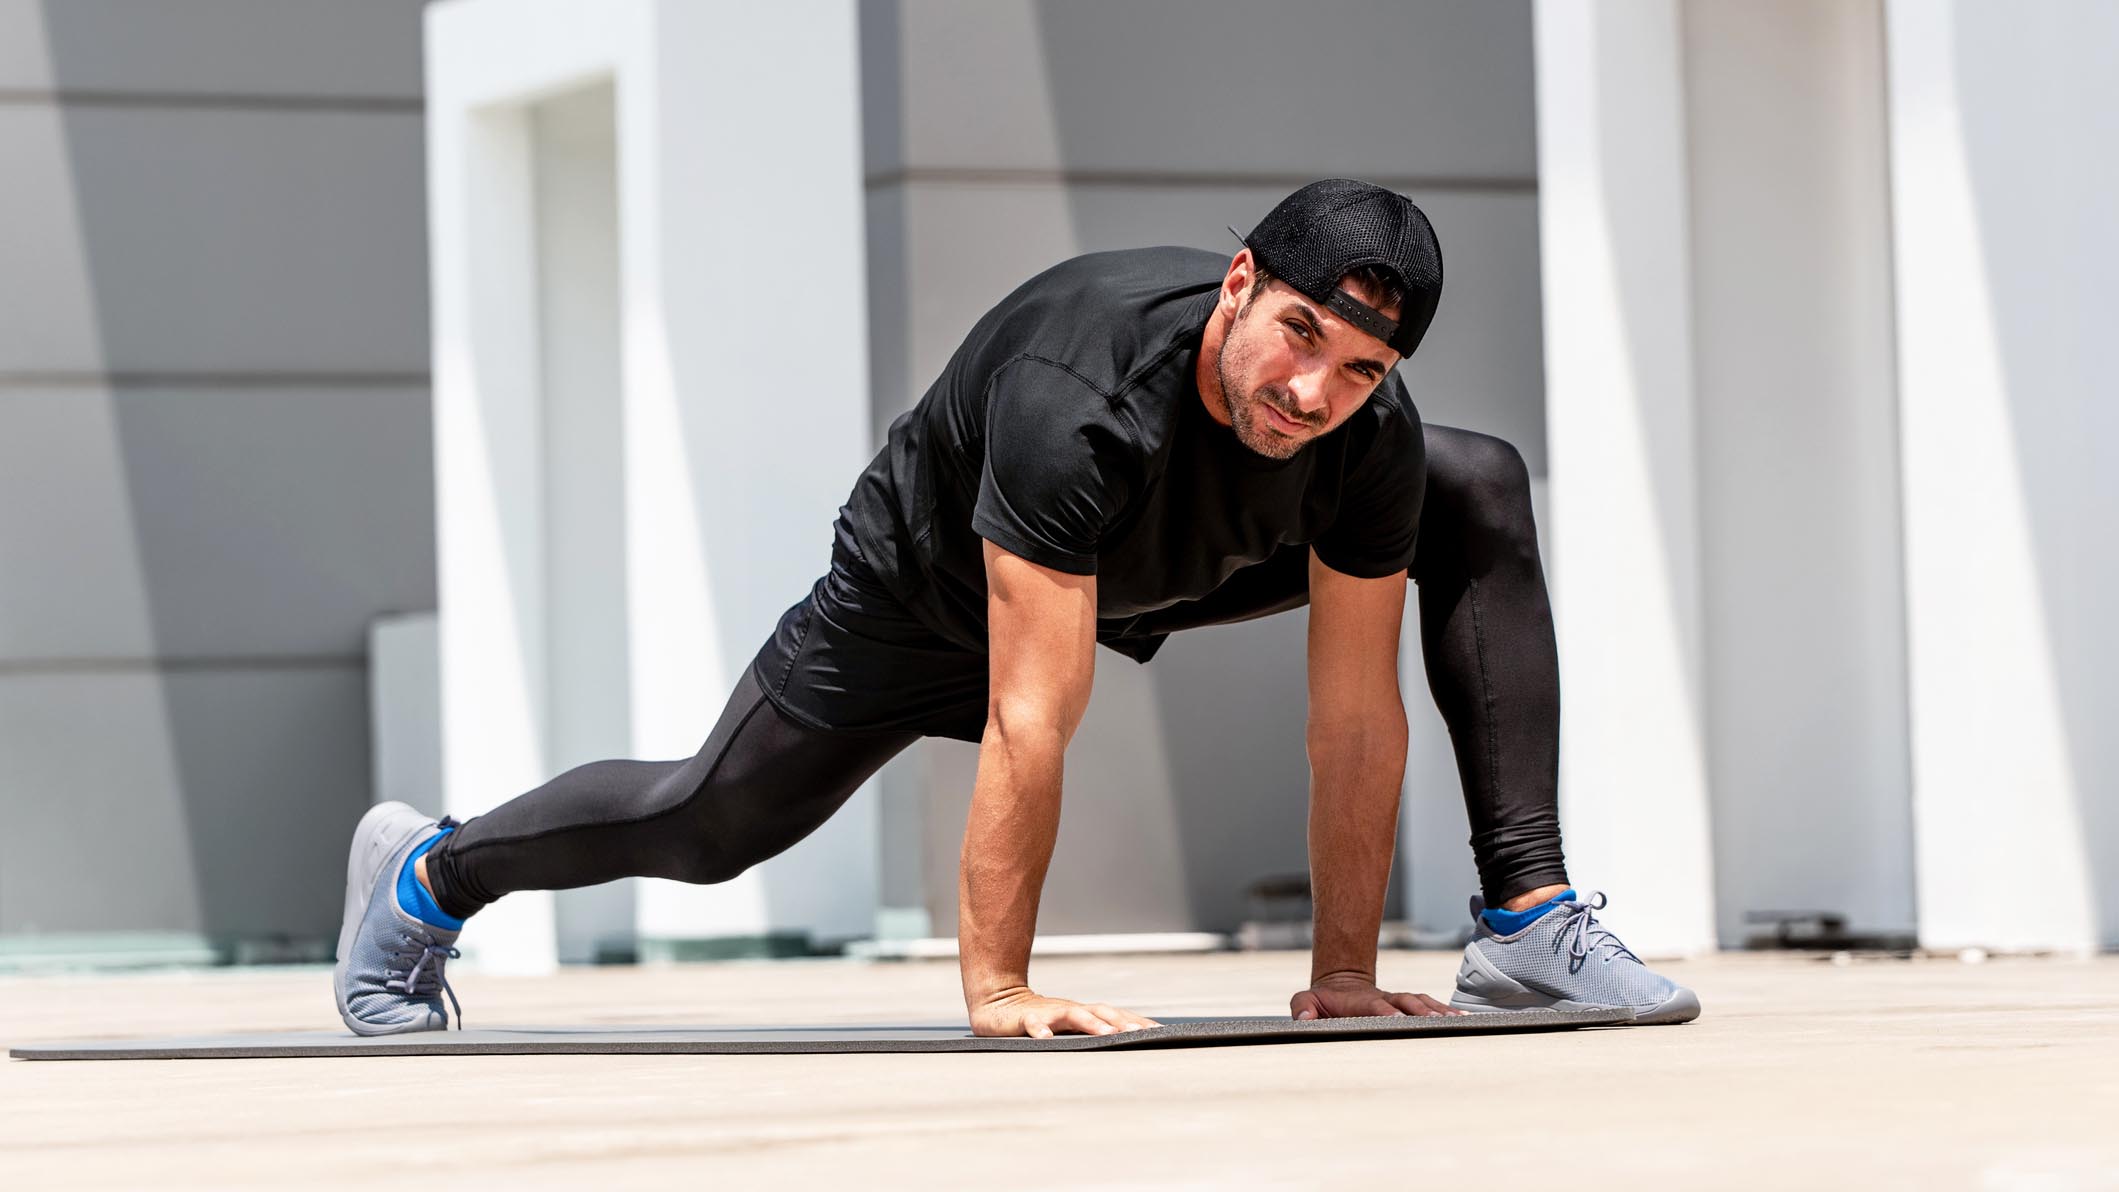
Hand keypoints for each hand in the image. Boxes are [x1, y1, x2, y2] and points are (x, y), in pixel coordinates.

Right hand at [969, 988, 1162, 1037]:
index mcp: (1085, 1014)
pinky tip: (1046, 1039)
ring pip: (1074, 1014)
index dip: (1139, 1023)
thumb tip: (1125, 1045)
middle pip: (1102, 1012)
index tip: (1163, 1032)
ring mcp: (1050, 1012)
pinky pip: (1034, 1023)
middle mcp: (1072, 1010)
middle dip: (1124, 1022)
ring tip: (1108, 1034)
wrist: (1000, 1004)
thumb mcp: (1070, 1028)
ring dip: (1092, 1023)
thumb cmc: (1042, 1021)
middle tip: (1142, 1034)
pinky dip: (1041, 1029)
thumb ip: (1092, 1034)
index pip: (1118, 1016)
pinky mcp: (1027, 1018)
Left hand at [1290, 972, 1464, 1019]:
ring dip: (1440, 1012)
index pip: (1378, 1007)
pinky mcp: (1408, 1006)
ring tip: (1460, 1021)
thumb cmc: (1323, 1000)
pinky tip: (1464, 1019)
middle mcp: (1386, 999)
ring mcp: (1398, 1001)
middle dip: (1422, 1012)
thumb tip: (1304, 1017)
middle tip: (1438, 1023)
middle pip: (1408, 1002)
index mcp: (1363, 1001)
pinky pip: (1430, 1007)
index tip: (1398, 1020)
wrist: (1340, 986)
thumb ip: (1302, 1006)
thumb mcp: (1306, 1000)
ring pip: (1423, 1003)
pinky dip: (1447, 1012)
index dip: (1388, 1013)